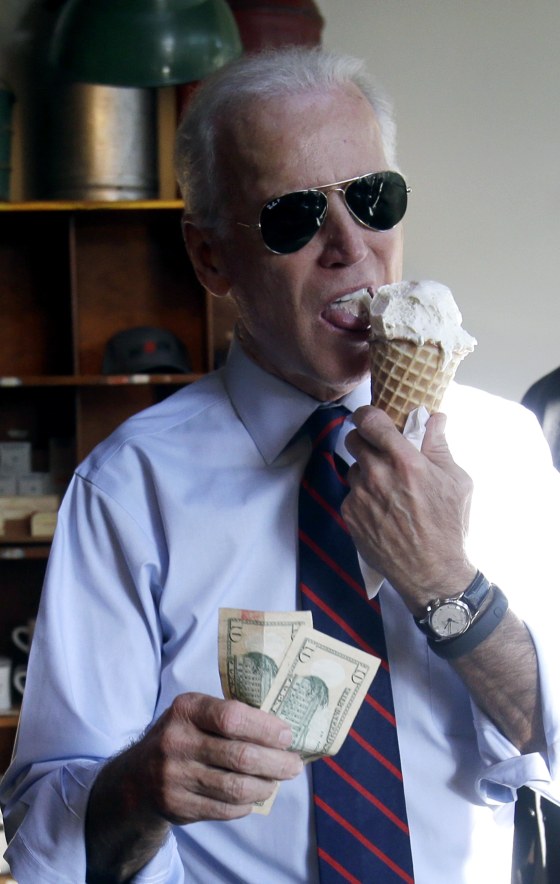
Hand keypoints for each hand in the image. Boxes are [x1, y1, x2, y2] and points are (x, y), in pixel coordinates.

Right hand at [124, 692, 302, 824]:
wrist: (137, 777)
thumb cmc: (181, 736)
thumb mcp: (195, 713)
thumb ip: (228, 715)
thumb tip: (280, 729)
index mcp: (186, 709)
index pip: (232, 717)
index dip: (265, 728)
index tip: (287, 736)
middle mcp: (177, 742)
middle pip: (239, 756)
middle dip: (275, 763)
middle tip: (294, 765)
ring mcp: (175, 777)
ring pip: (235, 787)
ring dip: (265, 786)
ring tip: (277, 781)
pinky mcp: (178, 806)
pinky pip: (224, 809)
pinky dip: (246, 804)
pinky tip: (254, 796)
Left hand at [341, 406, 475, 612]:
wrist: (432, 573)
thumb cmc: (449, 526)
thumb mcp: (457, 482)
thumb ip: (440, 446)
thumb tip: (435, 418)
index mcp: (405, 461)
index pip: (370, 420)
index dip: (368, 415)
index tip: (371, 418)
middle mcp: (377, 475)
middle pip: (354, 440)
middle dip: (366, 442)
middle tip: (381, 453)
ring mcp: (360, 495)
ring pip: (354, 468)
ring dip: (366, 472)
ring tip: (388, 490)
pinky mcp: (350, 514)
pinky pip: (351, 494)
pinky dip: (363, 497)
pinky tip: (382, 511)